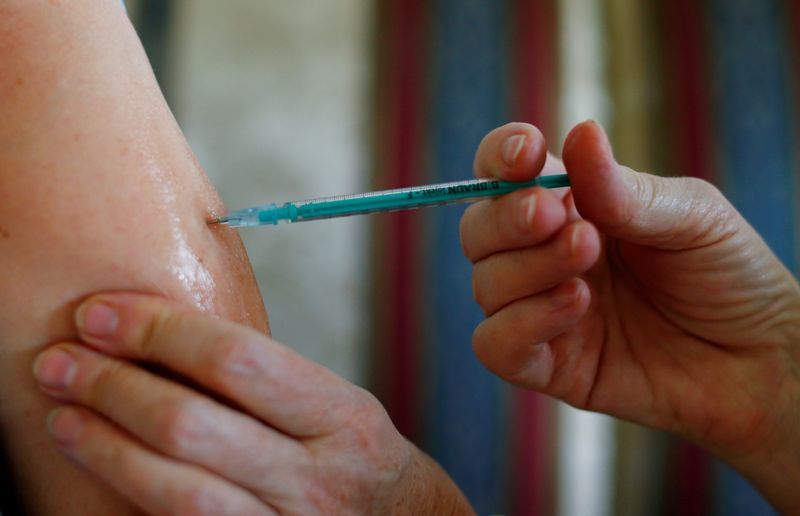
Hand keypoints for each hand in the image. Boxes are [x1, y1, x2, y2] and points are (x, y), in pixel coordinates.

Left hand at [33, 293, 471, 514]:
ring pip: (176, 492)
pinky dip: (134, 500)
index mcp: (342, 418)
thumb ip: (268, 382)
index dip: (158, 332)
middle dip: (113, 385)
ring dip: (106, 447)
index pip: (237, 359)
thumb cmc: (359, 460)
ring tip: (63, 414)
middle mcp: (317, 479)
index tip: (103, 313)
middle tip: (62, 359)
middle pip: (192, 425)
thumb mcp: (339, 407)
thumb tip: (165, 337)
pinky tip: (104, 471)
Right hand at [459, 121, 799, 510]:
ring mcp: (541, 310)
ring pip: (484, 284)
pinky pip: (494, 344)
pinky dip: (521, 323)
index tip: (526, 153)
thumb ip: (625, 190)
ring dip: (528, 268)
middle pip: (479, 229)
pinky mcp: (547, 365)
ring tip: (588, 259)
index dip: (499, 158)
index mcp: (571, 207)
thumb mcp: (690, 216)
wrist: (760, 359)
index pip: (504, 175)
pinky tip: (576, 307)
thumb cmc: (729, 275)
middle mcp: (544, 256)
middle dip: (508, 218)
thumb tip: (580, 134)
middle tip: (557, 216)